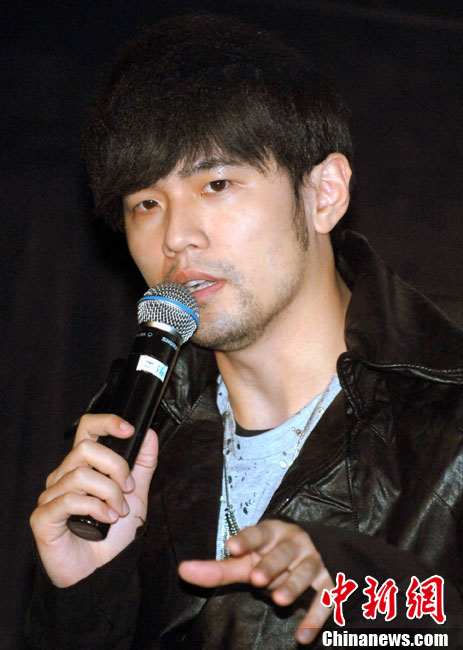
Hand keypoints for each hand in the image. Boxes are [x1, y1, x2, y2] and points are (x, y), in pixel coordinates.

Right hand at [30, 413, 157, 587]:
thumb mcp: (136, 496)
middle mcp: (63, 476)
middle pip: (86, 448)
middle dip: (115, 466)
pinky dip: (95, 508)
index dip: (107, 422)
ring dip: (109, 493)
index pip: (87, 429)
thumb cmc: (114, 535)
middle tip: (129, 489)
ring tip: (118, 512)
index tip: (130, 430)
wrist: (102, 572)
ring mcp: (51, 496)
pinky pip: (69, 500)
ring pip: (80, 474)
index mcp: (83, 466)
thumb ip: (142, 465)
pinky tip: (106, 520)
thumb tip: (150, 435)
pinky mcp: (43, 517)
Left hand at [178, 519, 333, 644]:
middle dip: (270, 565)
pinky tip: (303, 636)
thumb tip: (182, 570)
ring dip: (293, 585)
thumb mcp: (247, 559)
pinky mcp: (329, 582)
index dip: (246, 539)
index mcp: (271, 533)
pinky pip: (326, 599)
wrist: (314, 551)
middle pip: (282, 553)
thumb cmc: (270, 556)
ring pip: (305, 571)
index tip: (232, 547)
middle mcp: (294, 544)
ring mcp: (313, 561)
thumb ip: (218, 569)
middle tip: (257, 578)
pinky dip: (316, 617)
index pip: (257, 533)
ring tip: (279, 600)